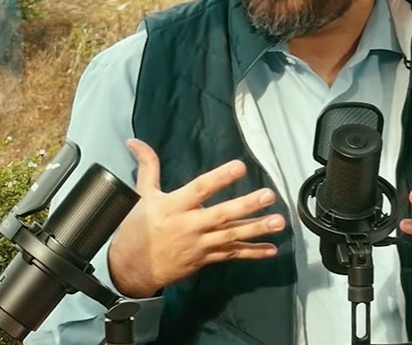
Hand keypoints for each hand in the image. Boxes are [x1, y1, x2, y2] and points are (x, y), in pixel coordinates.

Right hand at [108, 138, 285, 297]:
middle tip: (269, 196)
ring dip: (257, 229)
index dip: (219, 178)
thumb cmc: (138, 229)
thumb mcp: (142, 195)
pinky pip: (231, 255)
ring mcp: (199, 244)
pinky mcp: (205, 258)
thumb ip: (147, 166)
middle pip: (222, 215)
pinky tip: (271, 249)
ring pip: (231, 236)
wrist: (131, 269)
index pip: (200, 189)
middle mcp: (189, 225)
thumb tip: (136, 142)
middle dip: (247, 205)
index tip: (239, 167)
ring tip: (279, 222)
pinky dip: (252, 253)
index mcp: (174, 206)